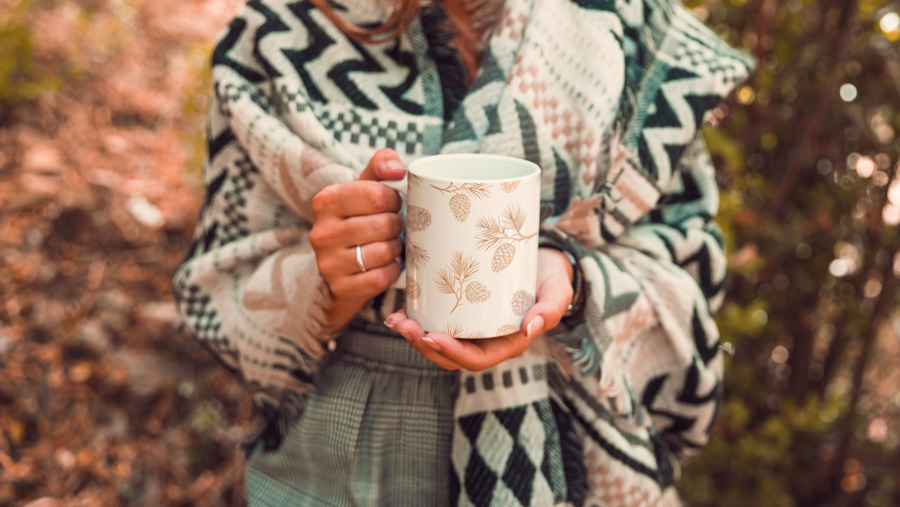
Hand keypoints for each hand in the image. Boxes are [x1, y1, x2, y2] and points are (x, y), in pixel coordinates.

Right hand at [310, 148, 405, 332]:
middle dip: (396, 226)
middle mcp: (321, 232)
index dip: (394, 201)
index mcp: (326, 201)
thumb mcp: (364, 187)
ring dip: (394, 249)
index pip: (376, 195)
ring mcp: (328, 263)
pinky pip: (380, 279)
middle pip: (384, 225)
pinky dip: (391, 271)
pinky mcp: (340, 287)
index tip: (391, 205)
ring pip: (383, 252)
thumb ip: (381, 165)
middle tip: (392, 228)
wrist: (340, 266)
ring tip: (388, 245)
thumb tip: (397, 169)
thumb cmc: (359, 219)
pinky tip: (385, 265)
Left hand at [385, 248, 573, 370]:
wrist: (545, 261)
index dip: (451, 353)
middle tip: (403, 325)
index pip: (475, 359)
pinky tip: (400, 307)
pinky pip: (436, 321)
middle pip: (450, 355)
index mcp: (507, 344)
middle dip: (422, 345)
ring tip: (395, 319)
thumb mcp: (559, 292)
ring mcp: (471, 328)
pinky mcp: (461, 310)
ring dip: (414, 334)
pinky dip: (417, 317)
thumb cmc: (552, 278)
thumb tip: (531, 329)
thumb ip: (551, 309)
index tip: (430, 337)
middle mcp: (486, 340)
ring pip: (438, 340)